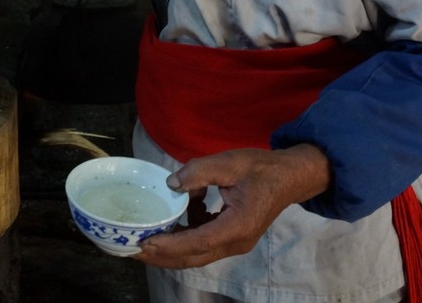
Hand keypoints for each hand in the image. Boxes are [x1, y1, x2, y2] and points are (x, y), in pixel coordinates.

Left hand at [136, 145, 330, 268]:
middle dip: (161, 256)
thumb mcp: (230, 163)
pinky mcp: (231, 238)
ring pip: (196, 254)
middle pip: (192, 258)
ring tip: (144, 237)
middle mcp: (235, 242)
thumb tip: (171, 183)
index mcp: (237, 225)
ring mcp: (234, 243)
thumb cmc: (261, 168)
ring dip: (170, 248)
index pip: (197, 242)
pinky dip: (185, 235)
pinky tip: (178, 215)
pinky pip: (203, 244)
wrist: (289, 177)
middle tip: (132, 249)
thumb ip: (199, 172)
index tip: (144, 243)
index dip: (169, 245)